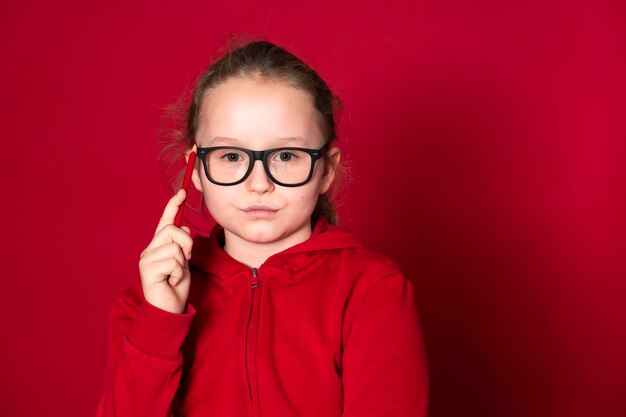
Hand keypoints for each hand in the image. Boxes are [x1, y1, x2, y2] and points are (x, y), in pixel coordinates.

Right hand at [138, 189, 192, 313]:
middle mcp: (149, 250)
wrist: (169, 309)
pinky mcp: (147, 270)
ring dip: (182, 262)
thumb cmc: (176, 287)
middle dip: (187, 245)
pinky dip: (178, 274)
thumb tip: (183, 227)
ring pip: (175, 246)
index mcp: (158, 246)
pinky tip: (171, 282)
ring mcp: (146, 259)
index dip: (173, 206)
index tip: (182, 192)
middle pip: (173, 231)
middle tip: (186, 261)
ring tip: (175, 275)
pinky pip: (173, 262)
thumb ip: (182, 246)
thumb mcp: (184, 263)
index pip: (165, 221)